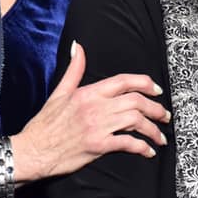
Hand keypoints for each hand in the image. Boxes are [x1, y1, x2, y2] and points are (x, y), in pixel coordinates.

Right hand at [12, 41, 169, 181]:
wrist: (32, 150)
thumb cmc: (45, 123)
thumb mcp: (59, 92)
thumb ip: (73, 69)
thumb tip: (77, 46)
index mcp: (89, 92)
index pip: (124, 81)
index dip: (145, 83)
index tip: (157, 90)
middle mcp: (96, 107)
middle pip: (136, 102)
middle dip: (156, 109)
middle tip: (164, 116)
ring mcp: (98, 126)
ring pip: (136, 122)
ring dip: (153, 129)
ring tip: (160, 137)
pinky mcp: (98, 146)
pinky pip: (127, 144)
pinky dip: (142, 147)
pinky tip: (148, 151)